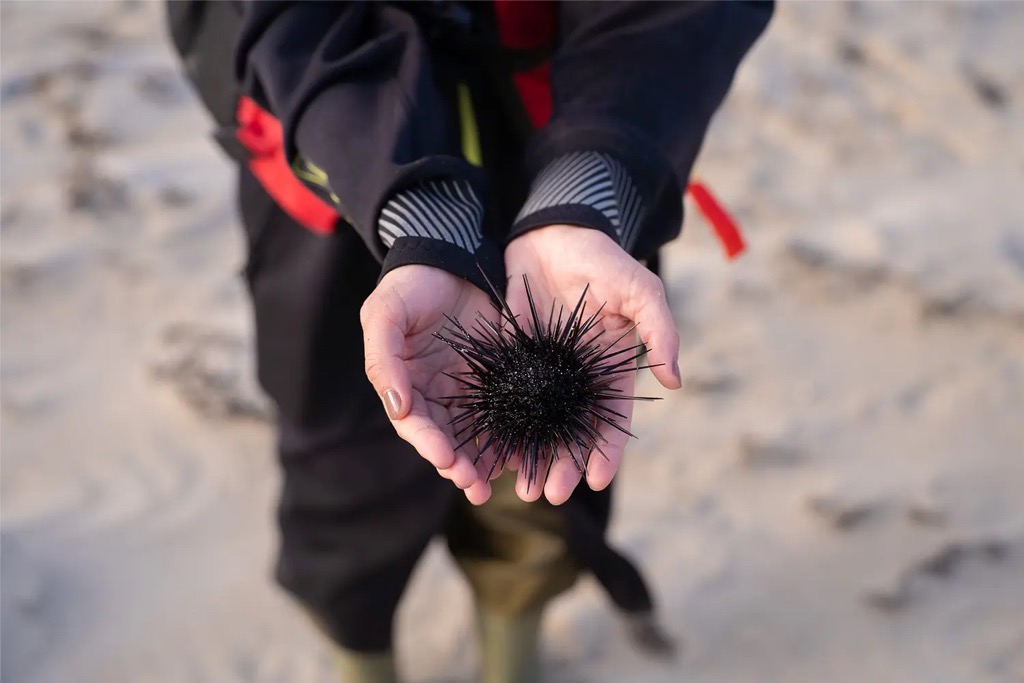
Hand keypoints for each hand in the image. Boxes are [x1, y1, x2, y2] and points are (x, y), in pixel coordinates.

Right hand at [360, 265, 497, 504]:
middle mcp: (433, 394)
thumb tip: (397, 406)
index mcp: (403, 384)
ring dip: (482, 463)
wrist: (450, 258)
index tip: (447, 459)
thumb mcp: (385, 313)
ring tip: (495, 484)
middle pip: (444, 440)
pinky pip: (503, 414)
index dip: (429, 444)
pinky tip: (521, 454)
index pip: (414, 424)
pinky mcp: (497, 380)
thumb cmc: (410, 284)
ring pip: (474, 436)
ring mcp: (465, 390)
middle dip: (458, 466)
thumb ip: (384, 358)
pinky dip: (509, 437)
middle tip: (474, 485)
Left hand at [504, 225, 681, 504]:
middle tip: (550, 494)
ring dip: (532, 458)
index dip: (606, 452)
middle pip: (571, 433)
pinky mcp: (512, 360)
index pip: (611, 420)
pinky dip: (502, 429)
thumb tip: (674, 380)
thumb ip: (659, 330)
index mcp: (611, 369)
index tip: (595, 479)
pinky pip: (507, 401)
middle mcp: (577, 380)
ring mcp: (543, 373)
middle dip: (563, 465)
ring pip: (538, 425)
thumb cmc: (603, 260)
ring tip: (521, 488)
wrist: (553, 232)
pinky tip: (492, 453)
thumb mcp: (639, 289)